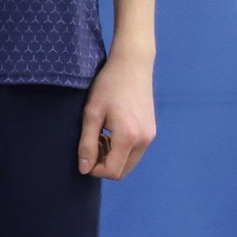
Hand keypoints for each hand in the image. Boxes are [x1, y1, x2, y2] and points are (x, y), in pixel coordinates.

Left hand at [77, 51, 154, 179]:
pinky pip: (135, 151)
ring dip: (113, 157)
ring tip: (100, 136)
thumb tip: (84, 169)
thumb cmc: (109, 84)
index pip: (112, 171)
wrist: (132, 64)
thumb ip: (87, 143)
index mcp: (128, 137)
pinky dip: (122, 149)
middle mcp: (144, 141)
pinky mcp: (151, 131)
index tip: (84, 156)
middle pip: (123, 171)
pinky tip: (111, 131)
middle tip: (92, 144)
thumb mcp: (92, 113)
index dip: (94, 170)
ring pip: (129, 162)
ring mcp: (150, 136)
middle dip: (104, 165)